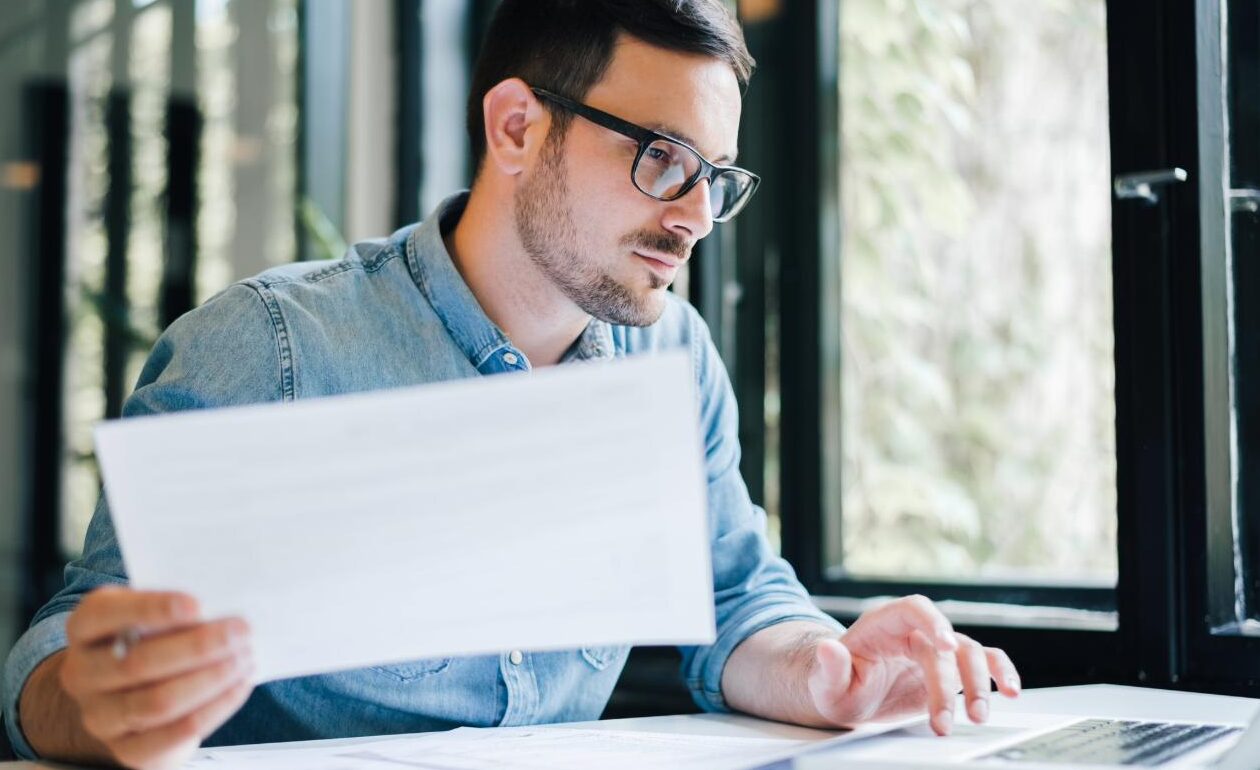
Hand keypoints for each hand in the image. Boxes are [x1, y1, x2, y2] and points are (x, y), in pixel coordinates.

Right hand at [58, 586, 253, 769]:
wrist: (130, 696)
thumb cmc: (150, 640)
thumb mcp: (152, 615)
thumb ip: (175, 609)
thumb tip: (222, 606)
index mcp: (84, 628)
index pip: (103, 615)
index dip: (150, 609)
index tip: (197, 605)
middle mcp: (81, 673)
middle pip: (137, 663)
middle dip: (197, 647)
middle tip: (241, 632)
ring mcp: (99, 716)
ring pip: (158, 702)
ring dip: (210, 679)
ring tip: (245, 658)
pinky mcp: (127, 749)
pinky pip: (173, 734)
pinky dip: (214, 708)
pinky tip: (239, 686)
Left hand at [806, 595, 1019, 735]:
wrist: (850, 696)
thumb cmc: (837, 685)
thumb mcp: (825, 684)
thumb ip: (829, 667)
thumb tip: (826, 648)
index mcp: (884, 624)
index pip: (914, 609)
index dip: (933, 622)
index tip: (946, 645)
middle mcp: (914, 632)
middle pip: (945, 644)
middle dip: (949, 683)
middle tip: (946, 721)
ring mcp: (936, 650)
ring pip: (970, 654)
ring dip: (978, 684)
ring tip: (977, 716)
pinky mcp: (951, 670)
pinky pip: (984, 662)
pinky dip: (1001, 673)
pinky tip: (1011, 691)